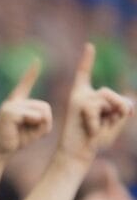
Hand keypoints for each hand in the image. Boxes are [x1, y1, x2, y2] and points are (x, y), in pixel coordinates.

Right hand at [0, 59, 51, 159]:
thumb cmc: (16, 140)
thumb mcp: (36, 130)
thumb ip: (43, 119)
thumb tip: (38, 114)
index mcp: (18, 103)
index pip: (25, 84)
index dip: (31, 73)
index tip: (37, 61)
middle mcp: (14, 101)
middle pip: (45, 107)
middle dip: (44, 123)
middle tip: (29, 132)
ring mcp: (10, 105)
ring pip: (41, 112)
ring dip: (38, 126)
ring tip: (23, 132)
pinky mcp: (9, 112)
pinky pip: (32, 117)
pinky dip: (32, 126)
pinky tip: (18, 131)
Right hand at [57, 43, 133, 165]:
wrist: (76, 153)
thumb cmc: (94, 141)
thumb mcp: (114, 123)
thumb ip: (121, 108)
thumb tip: (125, 101)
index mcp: (88, 98)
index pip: (86, 75)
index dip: (86, 60)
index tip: (88, 46)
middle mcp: (80, 95)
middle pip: (107, 92)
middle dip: (118, 106)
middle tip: (116, 120)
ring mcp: (77, 99)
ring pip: (104, 97)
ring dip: (108, 115)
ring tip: (96, 129)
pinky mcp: (75, 104)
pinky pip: (95, 107)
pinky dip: (96, 122)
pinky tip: (90, 130)